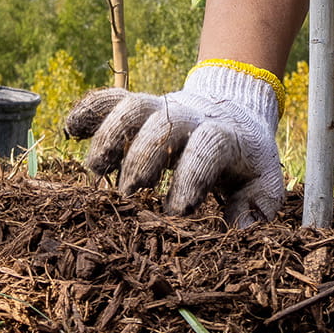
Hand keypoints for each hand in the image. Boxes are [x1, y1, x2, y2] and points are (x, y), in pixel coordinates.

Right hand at [63, 63, 284, 226]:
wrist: (234, 110)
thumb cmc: (245, 160)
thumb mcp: (262, 182)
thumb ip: (255, 207)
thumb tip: (237, 233)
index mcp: (225, 135)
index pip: (209, 147)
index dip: (192, 175)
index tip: (179, 211)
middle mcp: (190, 116)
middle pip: (164, 123)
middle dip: (144, 157)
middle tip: (129, 194)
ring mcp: (161, 107)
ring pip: (133, 106)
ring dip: (112, 134)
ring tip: (96, 169)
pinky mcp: (138, 105)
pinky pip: (110, 99)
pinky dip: (89, 111)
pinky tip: (70, 131)